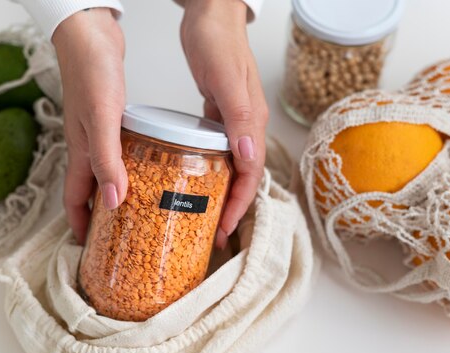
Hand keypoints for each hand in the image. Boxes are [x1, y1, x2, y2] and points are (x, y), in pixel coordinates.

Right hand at [52, 8, 127, 242]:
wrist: (90, 32)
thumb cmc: (91, 71)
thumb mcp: (101, 119)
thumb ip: (106, 160)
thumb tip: (114, 202)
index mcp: (81, 151)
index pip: (75, 199)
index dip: (81, 226)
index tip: (92, 250)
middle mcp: (87, 146)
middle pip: (90, 190)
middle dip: (100, 217)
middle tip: (120, 236)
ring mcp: (98, 132)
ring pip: (104, 172)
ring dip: (115, 193)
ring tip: (136, 209)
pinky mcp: (111, 118)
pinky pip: (118, 152)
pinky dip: (128, 167)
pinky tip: (145, 167)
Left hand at [181, 0, 268, 248]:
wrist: (212, 13)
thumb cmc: (218, 40)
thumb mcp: (225, 79)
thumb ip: (238, 117)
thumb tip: (248, 155)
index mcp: (251, 121)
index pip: (251, 174)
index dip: (239, 205)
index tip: (225, 228)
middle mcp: (245, 125)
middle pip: (243, 176)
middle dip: (231, 208)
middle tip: (213, 233)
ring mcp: (233, 120)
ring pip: (232, 166)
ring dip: (222, 193)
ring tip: (206, 215)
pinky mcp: (219, 114)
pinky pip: (220, 151)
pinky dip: (212, 170)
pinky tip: (199, 179)